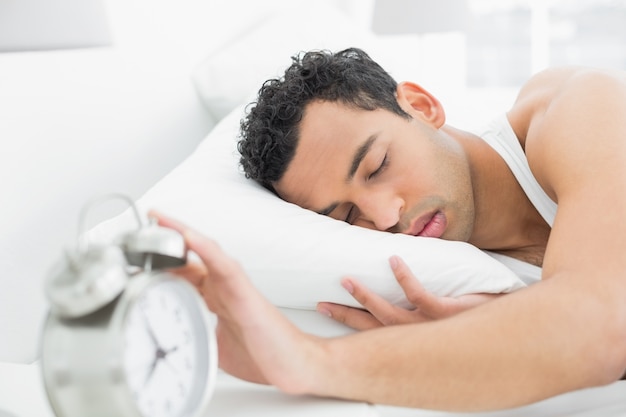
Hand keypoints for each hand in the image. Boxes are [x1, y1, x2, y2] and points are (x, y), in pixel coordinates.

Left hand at [150, 211, 320, 393]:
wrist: (294, 366)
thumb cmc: (263, 354)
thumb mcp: (213, 346)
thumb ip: (195, 335)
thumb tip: (170, 341)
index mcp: (215, 297)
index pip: (183, 270)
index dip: (158, 260)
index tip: (134, 253)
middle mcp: (223, 287)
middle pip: (190, 254)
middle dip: (163, 240)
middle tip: (137, 228)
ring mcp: (234, 287)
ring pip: (206, 251)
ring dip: (181, 233)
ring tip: (159, 218)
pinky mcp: (246, 293)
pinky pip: (224, 266)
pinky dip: (206, 249)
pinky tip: (188, 236)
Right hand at [317, 255, 502, 329]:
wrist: (515, 326)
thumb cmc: (477, 318)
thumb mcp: (445, 318)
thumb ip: (423, 309)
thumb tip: (402, 286)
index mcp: (415, 338)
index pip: (374, 336)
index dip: (349, 327)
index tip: (328, 313)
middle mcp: (418, 338)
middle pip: (373, 330)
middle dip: (345, 318)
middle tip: (322, 304)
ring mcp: (431, 327)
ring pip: (390, 316)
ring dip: (366, 297)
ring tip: (347, 280)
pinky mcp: (447, 313)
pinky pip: (419, 297)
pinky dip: (405, 278)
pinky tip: (394, 260)